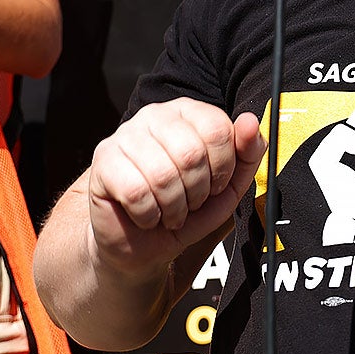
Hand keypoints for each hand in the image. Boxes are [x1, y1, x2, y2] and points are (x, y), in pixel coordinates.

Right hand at [86, 99, 264, 274]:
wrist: (140, 242)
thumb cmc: (185, 209)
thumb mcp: (227, 186)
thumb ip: (247, 154)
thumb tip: (251, 122)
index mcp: (188, 112)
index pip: (218, 129)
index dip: (223, 168)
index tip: (215, 184)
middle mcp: (155, 115)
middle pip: (191, 153)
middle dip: (197, 191)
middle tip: (190, 202)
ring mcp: (125, 135)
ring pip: (163, 175)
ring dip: (174, 207)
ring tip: (170, 211)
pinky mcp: (103, 161)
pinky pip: (136, 192)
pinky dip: (149, 215)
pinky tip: (148, 215)